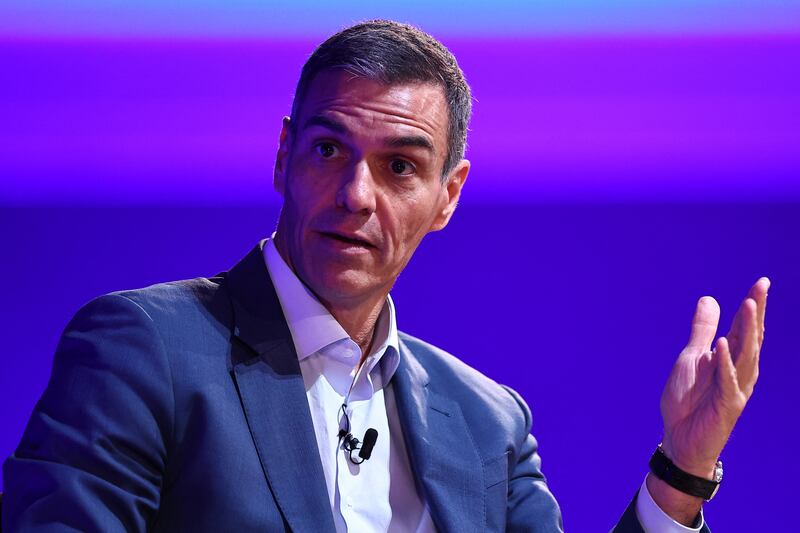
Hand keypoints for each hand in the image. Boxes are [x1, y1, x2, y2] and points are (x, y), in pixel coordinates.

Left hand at [647, 277, 768, 522]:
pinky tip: (721, 345)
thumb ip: (702, 330)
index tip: (761, 282)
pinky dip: (724, 363)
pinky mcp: (727, 405)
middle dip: (755, 312)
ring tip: (747, 305)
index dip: (753, 306)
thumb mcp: (691, 357)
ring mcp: (736, 388)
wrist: (679, 439)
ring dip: (746, 331)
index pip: (744, 328)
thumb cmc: (688, 399)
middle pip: (750, 337)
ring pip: (745, 355)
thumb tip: (709, 299)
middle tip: (761, 287)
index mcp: (732, 358)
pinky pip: (727, 381)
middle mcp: (740, 371)